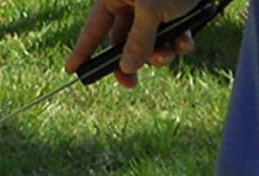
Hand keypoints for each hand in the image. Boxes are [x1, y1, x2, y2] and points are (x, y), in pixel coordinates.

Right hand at [64, 0, 200, 87]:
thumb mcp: (152, 11)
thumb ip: (138, 41)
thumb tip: (127, 68)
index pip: (93, 29)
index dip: (82, 50)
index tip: (72, 70)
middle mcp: (131, 4)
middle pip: (122, 42)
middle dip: (131, 61)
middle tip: (130, 84)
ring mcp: (154, 10)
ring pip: (148, 44)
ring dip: (159, 55)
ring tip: (170, 53)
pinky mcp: (176, 14)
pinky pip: (170, 38)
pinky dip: (178, 44)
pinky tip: (186, 42)